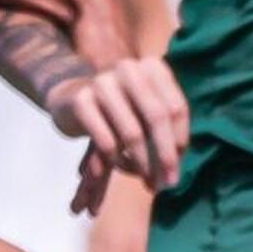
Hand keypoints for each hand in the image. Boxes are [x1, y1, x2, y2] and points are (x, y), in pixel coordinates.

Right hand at [38, 0, 184, 208]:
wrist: (72, 97)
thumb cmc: (121, 108)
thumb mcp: (146, 109)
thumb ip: (165, 128)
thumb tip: (176, 167)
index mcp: (152, 67)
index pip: (176, 107)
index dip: (180, 140)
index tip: (178, 165)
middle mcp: (129, 69)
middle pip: (157, 118)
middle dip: (165, 156)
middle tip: (168, 184)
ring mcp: (102, 83)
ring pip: (132, 133)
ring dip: (142, 164)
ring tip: (147, 182)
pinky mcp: (81, 101)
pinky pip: (106, 141)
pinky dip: (117, 161)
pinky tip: (120, 167)